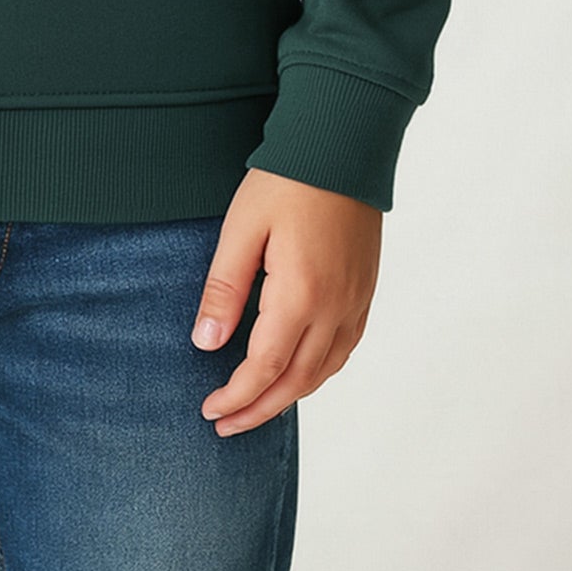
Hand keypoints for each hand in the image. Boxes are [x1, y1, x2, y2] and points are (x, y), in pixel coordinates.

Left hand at [190, 166, 381, 433]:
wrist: (343, 145)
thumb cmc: (287, 180)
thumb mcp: (243, 228)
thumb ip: (224, 289)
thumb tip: (206, 343)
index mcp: (301, 296)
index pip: (264, 368)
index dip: (236, 397)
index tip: (209, 411)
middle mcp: (335, 308)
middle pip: (296, 382)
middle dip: (258, 409)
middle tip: (225, 424)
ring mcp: (356, 301)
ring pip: (324, 371)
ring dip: (289, 397)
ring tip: (256, 407)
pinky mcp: (365, 290)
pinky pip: (344, 349)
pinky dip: (318, 372)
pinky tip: (299, 372)